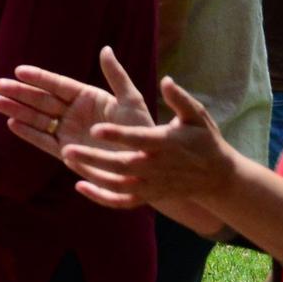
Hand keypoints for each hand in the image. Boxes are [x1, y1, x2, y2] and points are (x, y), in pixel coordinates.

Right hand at [0, 46, 152, 164]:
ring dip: (17, 111)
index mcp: (88, 98)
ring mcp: (69, 133)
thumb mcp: (131, 100)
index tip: (19, 70)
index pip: (58, 85)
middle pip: (42, 100)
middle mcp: (75, 113)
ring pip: (38, 119)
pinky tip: (12, 124)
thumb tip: (105, 49)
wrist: (145, 164)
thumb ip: (116, 75)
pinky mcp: (66, 153)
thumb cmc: (141, 130)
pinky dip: (28, 133)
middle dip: (20, 93)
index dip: (39, 78)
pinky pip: (43, 141)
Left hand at [62, 76, 243, 210]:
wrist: (216, 176)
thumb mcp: (197, 116)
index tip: (96, 129)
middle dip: (94, 159)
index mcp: (166, 143)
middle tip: (66, 149)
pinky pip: (122, 201)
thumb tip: (167, 80)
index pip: (139, 139)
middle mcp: (157, 166)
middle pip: (121, 165)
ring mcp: (152, 184)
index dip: (119, 135)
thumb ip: (180, 99)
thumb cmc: (203, 140)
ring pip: (117, 185)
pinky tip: (80, 186)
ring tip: (67, 160)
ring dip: (92, 175)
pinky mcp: (148, 196)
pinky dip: (101, 197)